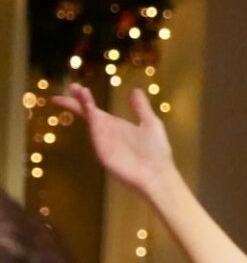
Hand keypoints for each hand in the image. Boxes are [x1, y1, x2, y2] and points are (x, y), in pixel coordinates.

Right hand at [51, 85, 175, 197]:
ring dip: (83, 106)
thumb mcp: (151, 124)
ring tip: (79, 90)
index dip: (82, 99)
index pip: (93, 109)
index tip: (73, 86)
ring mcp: (103, 143)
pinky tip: (91, 110)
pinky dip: (93, 122)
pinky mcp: (104, 153)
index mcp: (114, 125)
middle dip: (76, 101)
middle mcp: (105, 132)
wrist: (159, 175)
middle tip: (70, 86)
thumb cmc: (157, 152)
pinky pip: (97, 136)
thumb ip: (141, 108)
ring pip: (91, 121)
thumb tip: (135, 90)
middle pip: (87, 113)